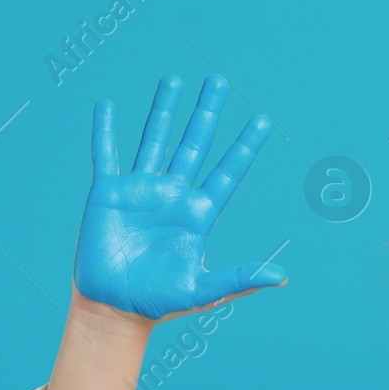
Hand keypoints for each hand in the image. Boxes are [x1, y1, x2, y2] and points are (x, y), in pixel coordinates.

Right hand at [74, 73, 284, 323]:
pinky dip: (106, 131)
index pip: (227, 171)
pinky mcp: (108, 193)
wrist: (114, 309)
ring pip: (155, 140)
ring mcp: (141, 190)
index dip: (244, 146)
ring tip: (174, 80)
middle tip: (219, 81)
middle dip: (207, 112)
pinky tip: (108, 106)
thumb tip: (282, 277)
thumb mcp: (204, 291)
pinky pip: (107, 155)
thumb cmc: (161, 302)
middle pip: (194, 143)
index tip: (261, 121)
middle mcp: (173, 195)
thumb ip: (240, 278)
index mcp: (199, 213)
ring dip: (164, 110)